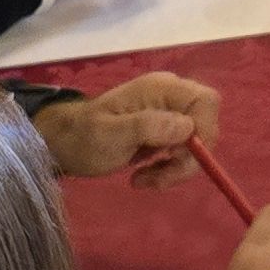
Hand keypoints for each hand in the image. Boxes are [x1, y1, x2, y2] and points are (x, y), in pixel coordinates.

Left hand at [34, 69, 216, 182]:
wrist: (64, 145)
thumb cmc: (83, 137)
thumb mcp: (110, 134)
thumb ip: (148, 126)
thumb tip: (187, 127)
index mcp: (160, 89)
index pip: (205, 101)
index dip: (205, 131)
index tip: (181, 158)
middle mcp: (169, 96)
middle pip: (206, 123)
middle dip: (190, 156)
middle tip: (162, 175)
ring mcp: (167, 114)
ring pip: (197, 142)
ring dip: (178, 168)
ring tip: (146, 180)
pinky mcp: (163, 132)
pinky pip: (183, 151)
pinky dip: (170, 169)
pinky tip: (145, 176)